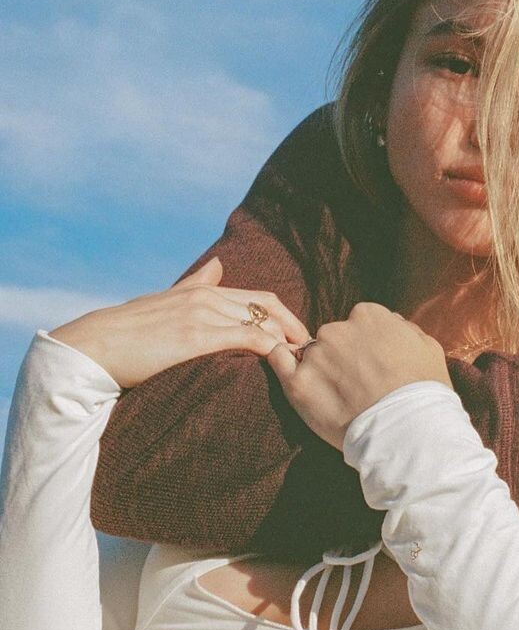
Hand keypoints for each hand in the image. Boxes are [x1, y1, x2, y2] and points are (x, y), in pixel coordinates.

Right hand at [48, 258, 310, 387]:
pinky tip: (282, 362)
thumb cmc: (127, 331)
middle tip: (315, 352)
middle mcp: (207, 297)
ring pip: (261, 322)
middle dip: (296, 330)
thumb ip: (194, 284)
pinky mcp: (195, 337)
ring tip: (306, 364)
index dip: (287, 317)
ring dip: (288, 342)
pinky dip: (269, 348)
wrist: (93, 346)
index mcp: (203, 290)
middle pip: (268, 307)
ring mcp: (202, 315)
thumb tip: (216, 265)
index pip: (260, 297)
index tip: (301, 337)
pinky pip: (245, 338)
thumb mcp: (165, 300)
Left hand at [267, 301, 450, 448]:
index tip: (371, 364)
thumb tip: (392, 324)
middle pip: (333, 337)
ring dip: (320, 369)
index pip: (358, 321)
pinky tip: (298, 380)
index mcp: (369, 315)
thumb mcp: (428, 347)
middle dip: (342, 356)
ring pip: (311, 353)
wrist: (409, 432)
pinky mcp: (297, 384)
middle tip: (356, 384)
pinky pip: (279, 361)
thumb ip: (404, 329)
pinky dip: (283, 366)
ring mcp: (316, 355)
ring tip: (338, 398)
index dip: (364, 345)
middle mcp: (338, 329)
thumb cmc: (424, 392)